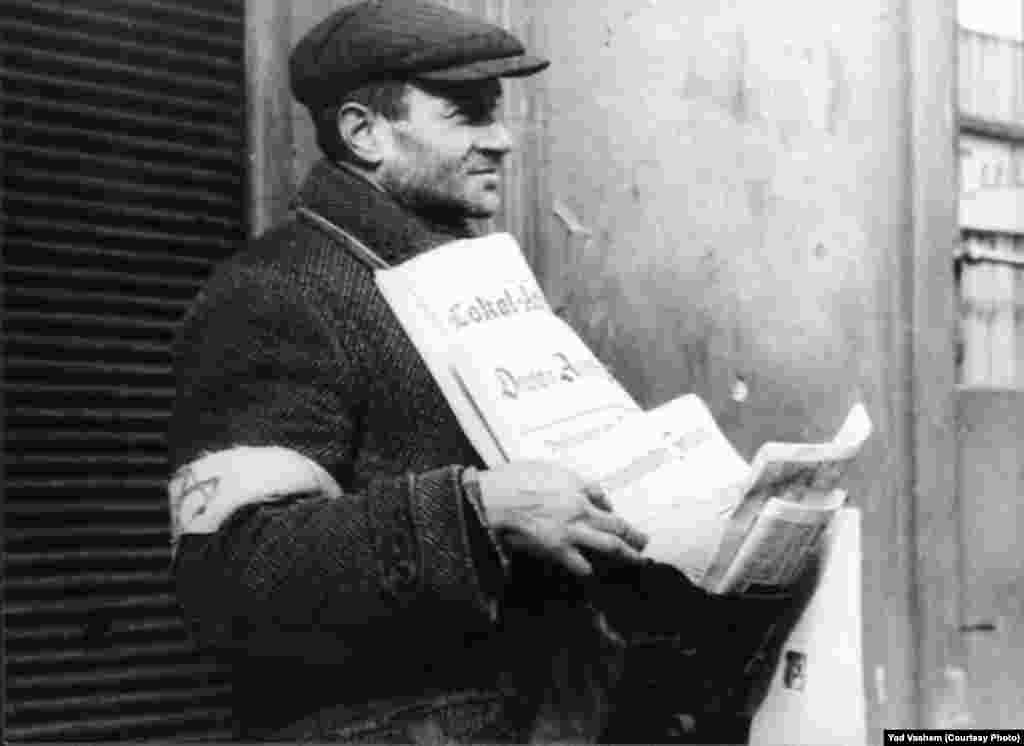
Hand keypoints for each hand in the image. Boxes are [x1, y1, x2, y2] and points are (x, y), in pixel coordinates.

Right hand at [474, 460, 648, 575]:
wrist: (494, 499)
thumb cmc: (512, 479)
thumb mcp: (544, 468)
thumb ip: (564, 478)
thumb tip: (581, 489)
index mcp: (575, 486)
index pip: (602, 497)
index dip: (610, 507)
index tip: (614, 514)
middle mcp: (580, 509)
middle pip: (616, 523)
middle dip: (633, 534)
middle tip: (643, 541)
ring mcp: (571, 530)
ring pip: (609, 545)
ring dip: (626, 554)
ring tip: (635, 560)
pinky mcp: (557, 548)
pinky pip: (581, 564)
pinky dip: (588, 569)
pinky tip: (592, 573)